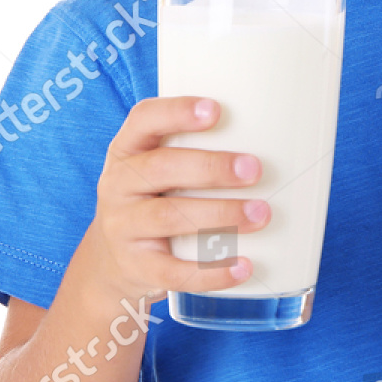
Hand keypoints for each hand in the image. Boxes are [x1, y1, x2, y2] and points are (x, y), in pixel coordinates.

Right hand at [90, 96, 267, 305]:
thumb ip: (193, 150)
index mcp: (127, 150)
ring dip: (219, 215)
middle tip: (254, 169)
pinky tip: (243, 266)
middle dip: (210, 167)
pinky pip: (173, 272)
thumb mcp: (155, 168)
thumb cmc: (151, 200)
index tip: (216, 110)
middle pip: (160, 168)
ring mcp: (123, 228)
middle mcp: (118, 185)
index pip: (144, 119)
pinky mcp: (136, 268)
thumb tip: (272, 139)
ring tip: (260, 214)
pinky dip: (211, 271)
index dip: (177, 112)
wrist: (109, 263)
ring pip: (168, 218)